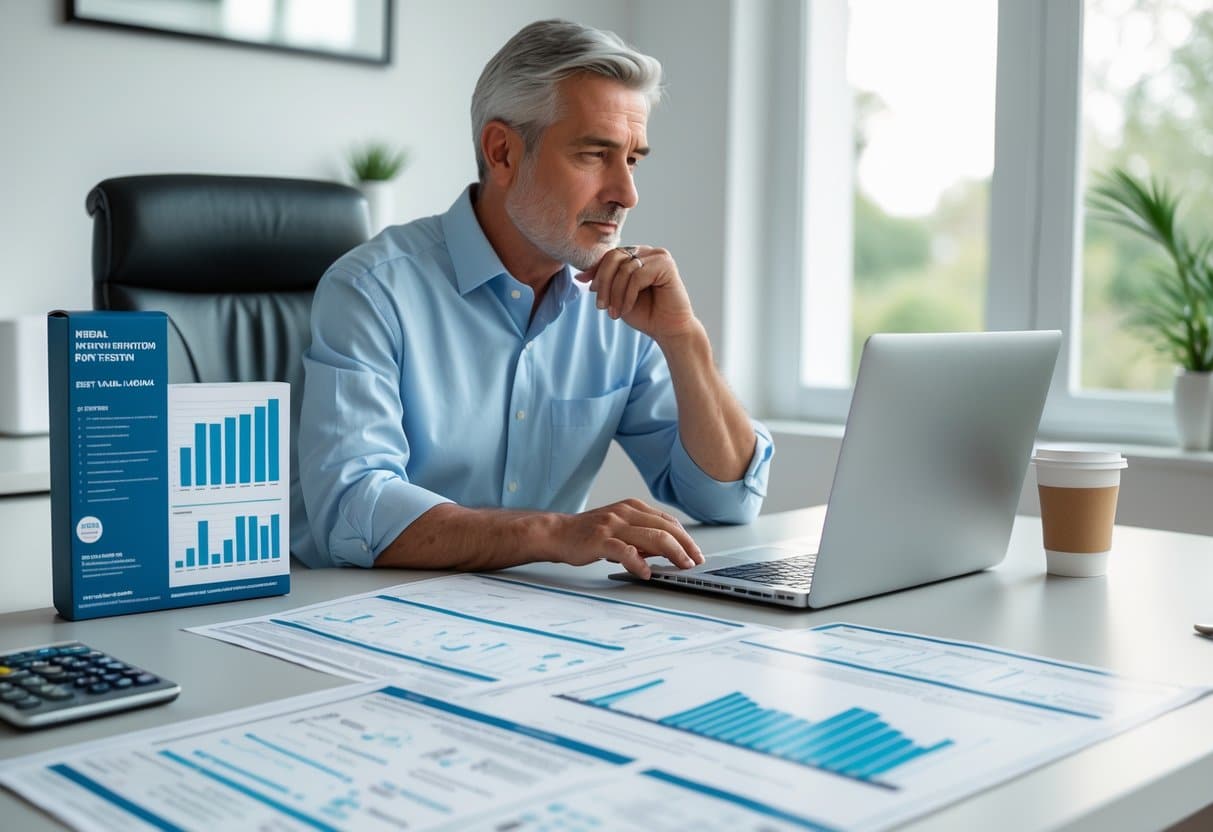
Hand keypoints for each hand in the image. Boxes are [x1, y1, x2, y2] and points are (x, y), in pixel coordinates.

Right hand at [555, 498, 703, 578]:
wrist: (558, 532)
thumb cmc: (589, 533)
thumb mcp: (621, 527)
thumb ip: (642, 535)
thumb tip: (668, 550)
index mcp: (633, 507)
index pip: (669, 521)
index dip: (686, 538)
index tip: (697, 553)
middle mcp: (626, 512)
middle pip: (666, 528)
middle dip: (686, 546)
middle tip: (695, 562)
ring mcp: (614, 525)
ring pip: (653, 537)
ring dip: (672, 553)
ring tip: (681, 566)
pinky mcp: (601, 540)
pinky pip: (625, 551)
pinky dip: (639, 563)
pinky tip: (646, 572)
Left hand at [576, 246, 697, 340]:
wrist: (668, 330)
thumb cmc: (644, 314)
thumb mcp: (617, 296)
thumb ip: (604, 283)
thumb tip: (580, 275)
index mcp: (636, 255)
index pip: (610, 255)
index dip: (597, 272)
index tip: (591, 291)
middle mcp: (647, 252)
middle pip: (614, 257)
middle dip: (604, 282)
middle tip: (601, 306)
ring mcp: (658, 256)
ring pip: (625, 268)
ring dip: (615, 293)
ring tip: (614, 312)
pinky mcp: (666, 265)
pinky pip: (637, 275)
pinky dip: (628, 295)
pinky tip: (626, 308)